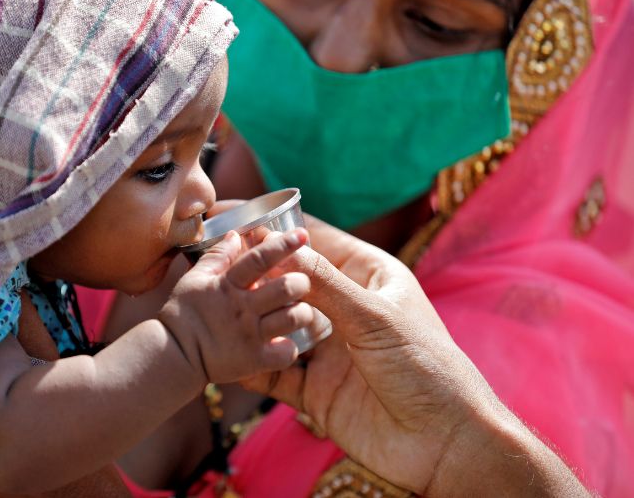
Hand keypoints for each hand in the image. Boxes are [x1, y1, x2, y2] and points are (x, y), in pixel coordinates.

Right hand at [159, 229, 313, 383]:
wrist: (172, 355)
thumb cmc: (182, 314)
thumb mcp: (194, 278)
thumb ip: (217, 256)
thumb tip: (235, 235)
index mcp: (229, 285)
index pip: (259, 259)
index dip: (282, 245)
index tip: (301, 234)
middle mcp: (243, 308)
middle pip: (286, 287)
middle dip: (300, 282)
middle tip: (300, 284)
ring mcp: (250, 335)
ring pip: (293, 318)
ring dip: (303, 313)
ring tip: (299, 312)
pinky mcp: (254, 360)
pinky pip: (286, 353)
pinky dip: (291, 348)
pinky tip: (285, 342)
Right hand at [241, 227, 504, 493]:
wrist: (443, 443)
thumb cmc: (426, 366)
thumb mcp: (374, 316)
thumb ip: (325, 284)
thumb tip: (280, 250)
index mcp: (369, 277)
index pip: (319, 242)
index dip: (281, 229)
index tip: (242, 217)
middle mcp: (346, 309)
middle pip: (293, 283)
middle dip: (258, 274)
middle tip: (218, 262)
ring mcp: (330, 350)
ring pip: (280, 325)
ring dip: (254, 318)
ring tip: (218, 305)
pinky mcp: (316, 390)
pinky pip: (276, 372)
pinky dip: (254, 363)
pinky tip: (229, 353)